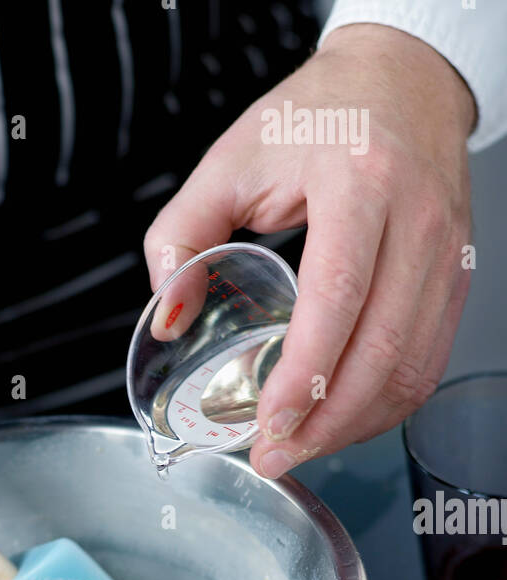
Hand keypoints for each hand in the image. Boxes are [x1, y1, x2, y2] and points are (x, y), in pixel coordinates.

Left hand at [144, 24, 474, 477]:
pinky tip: (343, 422)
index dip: (305, 374)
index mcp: (358, 181)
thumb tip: (167, 321)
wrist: (402, 77)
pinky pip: (428, 361)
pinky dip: (386, 406)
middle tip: (273, 458)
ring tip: (300, 449)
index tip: (268, 423)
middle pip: (380, 349)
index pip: (339, 297)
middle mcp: (415, 218)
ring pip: (410, 367)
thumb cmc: (316, 116)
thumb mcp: (229, 159)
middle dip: (324, 423)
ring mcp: (445, 251)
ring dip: (354, 425)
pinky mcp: (457, 276)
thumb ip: (181, 236)